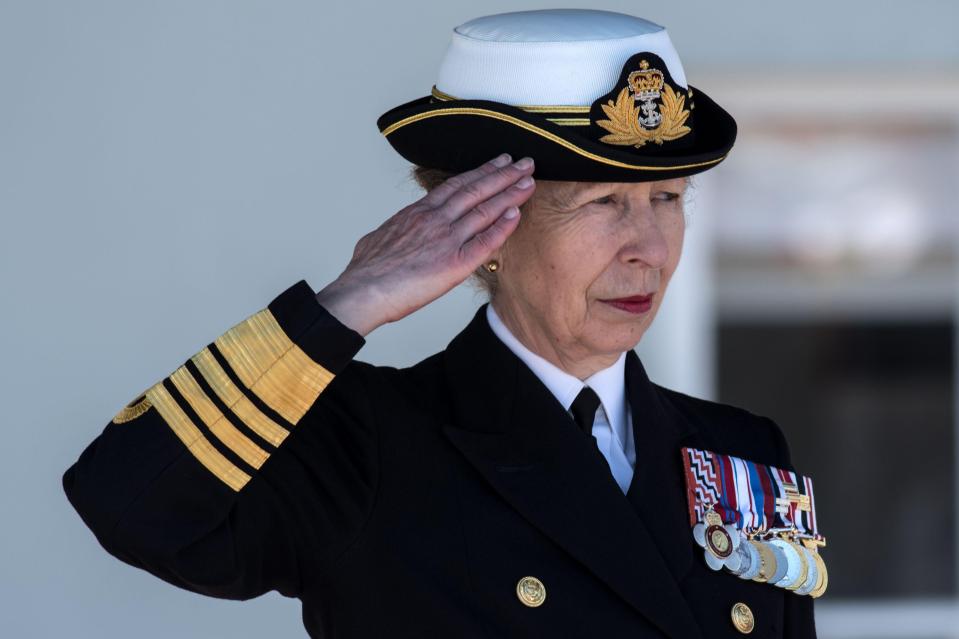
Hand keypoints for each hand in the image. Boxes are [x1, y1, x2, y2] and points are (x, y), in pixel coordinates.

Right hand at [315, 153, 535, 335]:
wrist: (362, 291)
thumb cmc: (365, 270)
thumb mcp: (379, 237)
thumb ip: (397, 230)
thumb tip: (398, 231)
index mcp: (417, 212)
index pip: (456, 185)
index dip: (480, 172)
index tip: (497, 162)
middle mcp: (435, 220)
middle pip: (475, 190)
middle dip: (503, 174)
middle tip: (524, 162)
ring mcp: (446, 240)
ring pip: (484, 210)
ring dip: (510, 194)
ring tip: (529, 181)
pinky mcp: (454, 264)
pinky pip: (485, 242)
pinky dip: (503, 227)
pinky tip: (517, 214)